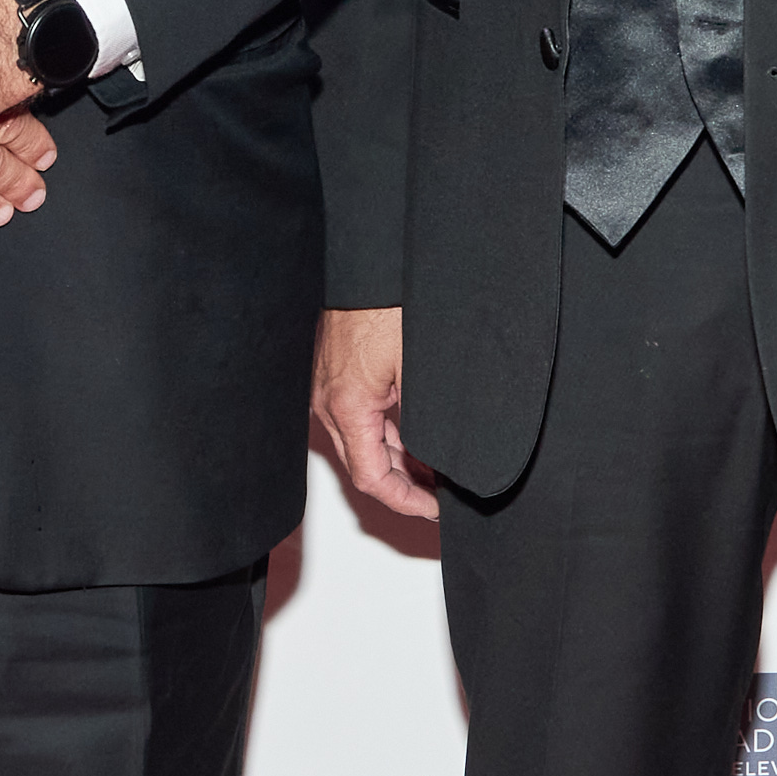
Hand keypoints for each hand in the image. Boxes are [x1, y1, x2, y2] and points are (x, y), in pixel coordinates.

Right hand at [312, 307, 435, 522]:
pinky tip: (415, 439)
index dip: (406, 502)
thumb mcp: (419, 370)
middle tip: (440, 496)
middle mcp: (329, 403)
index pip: (372, 479)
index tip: (434, 510)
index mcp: (347, 407)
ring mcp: (330, 389)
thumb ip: (427, 422)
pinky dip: (387, 435)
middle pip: (365, 465)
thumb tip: (447, 457)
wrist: (369, 265)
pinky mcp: (337, 376)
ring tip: (436, 471)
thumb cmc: (386, 303)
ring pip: (363, 443)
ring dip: (398, 460)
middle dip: (405, 486)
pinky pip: (360, 419)